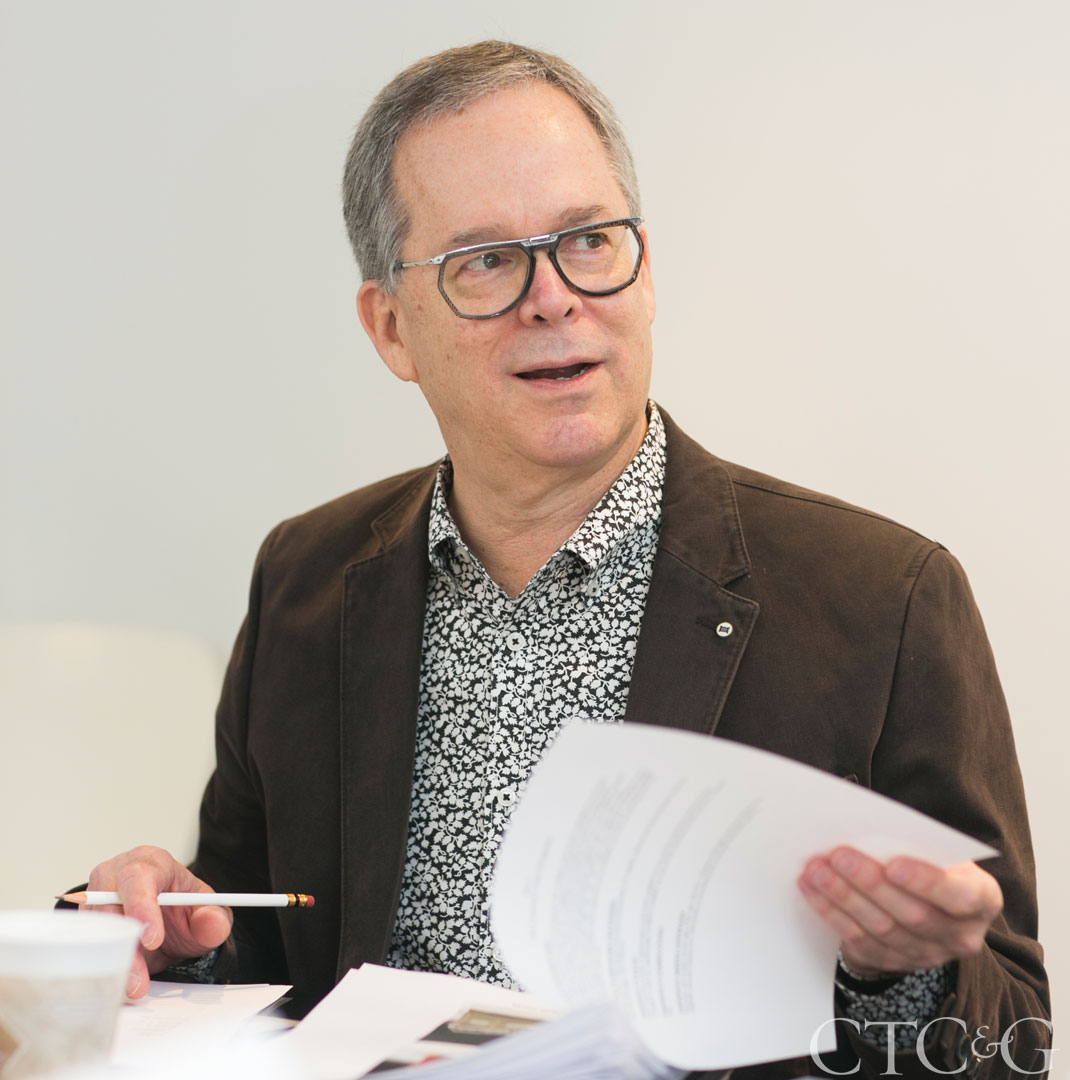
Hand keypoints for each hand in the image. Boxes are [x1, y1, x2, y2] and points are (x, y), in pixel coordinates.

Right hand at [85, 845, 231, 998]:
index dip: (142, 907)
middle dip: (125, 946)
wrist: (162, 924)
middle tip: (139, 981)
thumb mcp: (205, 913)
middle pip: (109, 905)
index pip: (138, 878)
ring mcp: (94, 899)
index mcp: (151, 863)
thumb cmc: (180, 910)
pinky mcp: (83, 924)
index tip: (152, 940)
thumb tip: (211, 922)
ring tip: (133, 988)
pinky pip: (82, 946)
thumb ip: (214, 919)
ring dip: (111, 963)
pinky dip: (98, 967)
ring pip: (93, 930)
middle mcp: (116, 875)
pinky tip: (115, 985)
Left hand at [797, 846, 1002, 975]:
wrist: (925, 900)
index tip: (893, 864)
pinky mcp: (894, 961)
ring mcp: (928, 955)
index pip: (960, 896)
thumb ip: (916, 842)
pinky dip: (831, 912)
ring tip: (816, 869)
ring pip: (881, 928)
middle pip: (913, 914)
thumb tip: (869, 828)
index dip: (926, 882)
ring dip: (843, 896)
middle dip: (870, 882)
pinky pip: (859, 939)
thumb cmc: (930, 862)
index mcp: (982, 899)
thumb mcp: (937, 850)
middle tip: (838, 856)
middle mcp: (961, 934)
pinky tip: (811, 889)